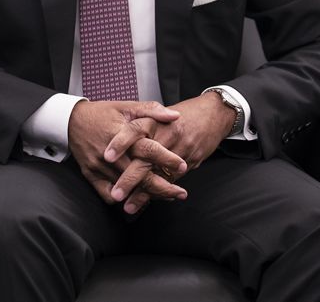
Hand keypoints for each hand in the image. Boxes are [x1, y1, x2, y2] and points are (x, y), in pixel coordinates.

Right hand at [67, 100, 187, 205]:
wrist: (71, 121)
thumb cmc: (102, 113)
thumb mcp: (127, 106)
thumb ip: (152, 110)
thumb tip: (175, 116)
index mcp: (122, 134)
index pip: (148, 149)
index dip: (167, 159)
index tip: (183, 165)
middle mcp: (111, 154)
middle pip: (140, 175)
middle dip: (163, 186)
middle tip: (180, 192)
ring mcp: (100, 167)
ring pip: (127, 188)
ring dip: (147, 196)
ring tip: (166, 197)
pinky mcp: (91, 176)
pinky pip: (108, 195)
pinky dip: (124, 200)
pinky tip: (138, 200)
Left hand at [107, 92, 235, 213]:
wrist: (213, 113)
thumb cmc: (182, 115)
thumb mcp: (160, 112)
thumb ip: (141, 123)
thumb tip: (115, 136)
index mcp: (155, 121)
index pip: (134, 130)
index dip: (120, 143)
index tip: (106, 157)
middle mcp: (167, 135)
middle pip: (145, 159)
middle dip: (129, 179)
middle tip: (116, 194)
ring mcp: (179, 150)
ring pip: (158, 175)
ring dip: (143, 193)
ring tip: (128, 207)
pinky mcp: (190, 162)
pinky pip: (171, 180)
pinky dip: (158, 193)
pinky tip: (145, 203)